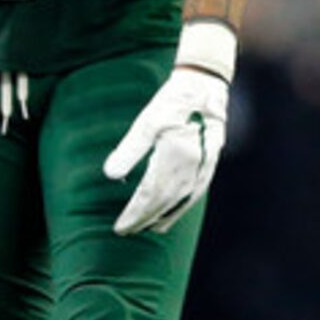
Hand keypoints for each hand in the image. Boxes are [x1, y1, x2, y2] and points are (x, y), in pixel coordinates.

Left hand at [104, 23, 235, 235]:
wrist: (205, 87)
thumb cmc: (172, 101)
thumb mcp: (147, 121)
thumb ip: (130, 149)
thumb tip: (110, 175)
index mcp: (174, 156)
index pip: (150, 195)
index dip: (135, 213)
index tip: (120, 227)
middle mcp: (192, 167)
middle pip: (164, 202)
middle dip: (144, 219)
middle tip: (127, 231)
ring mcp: (204, 168)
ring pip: (180, 202)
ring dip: (161, 217)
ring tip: (146, 229)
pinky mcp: (209, 165)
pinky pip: (194, 194)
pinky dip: (180, 208)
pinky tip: (170, 214)